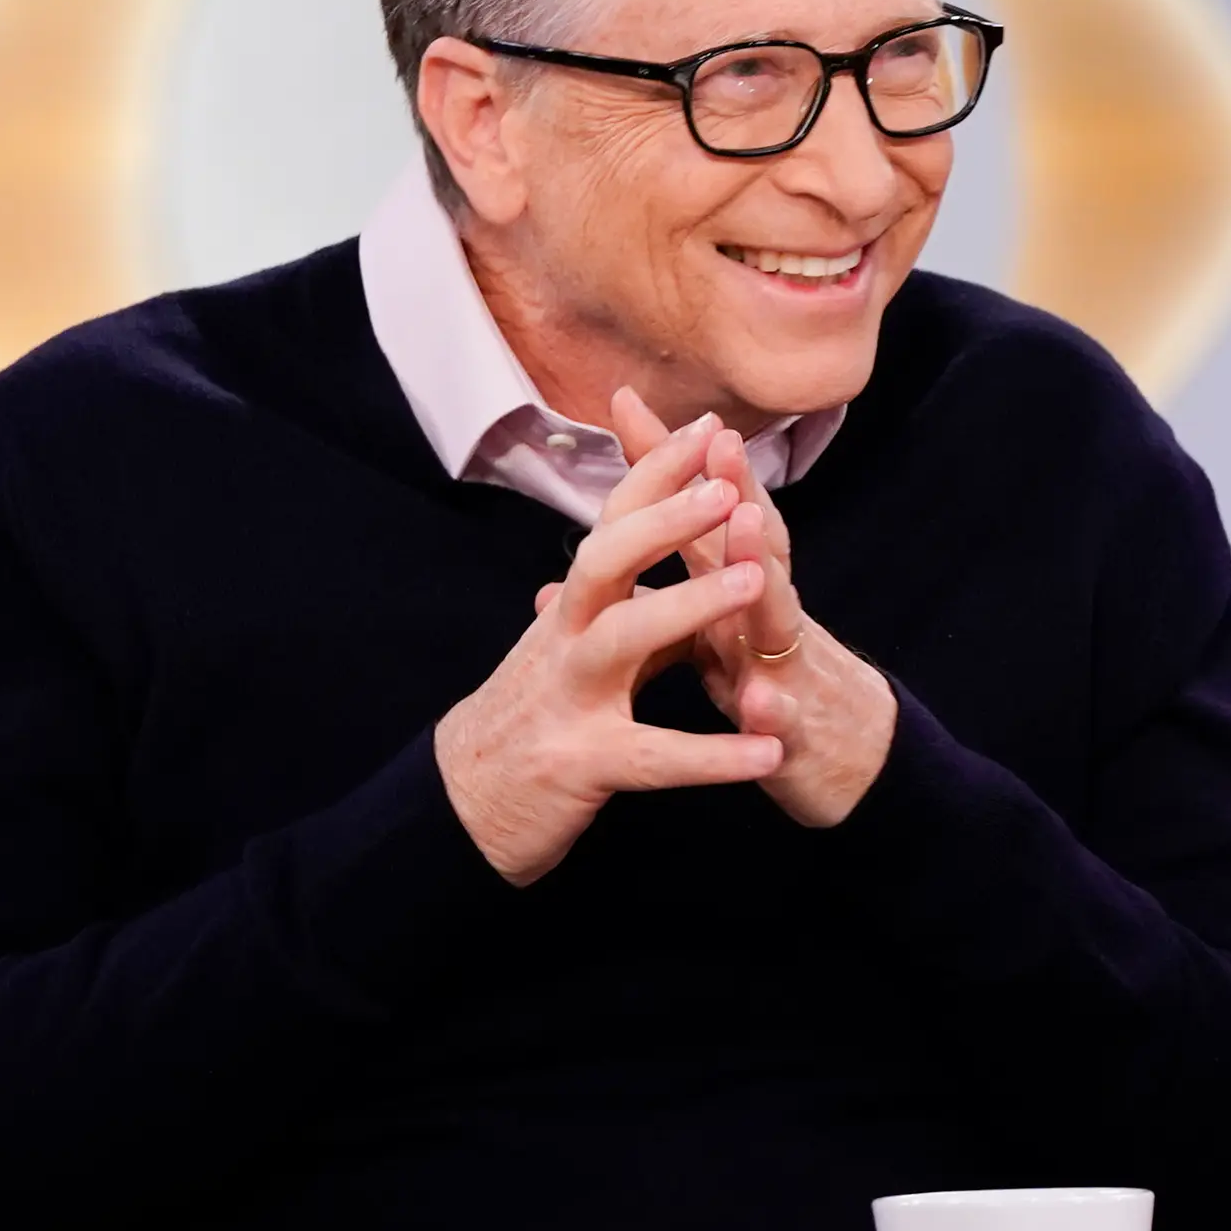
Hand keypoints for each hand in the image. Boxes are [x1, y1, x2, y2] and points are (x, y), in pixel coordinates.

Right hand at [435, 425, 785, 884]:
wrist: (463, 803)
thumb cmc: (535, 713)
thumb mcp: (576, 644)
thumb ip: (624, 596)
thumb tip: (653, 530)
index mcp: (574, 606)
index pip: (614, 523)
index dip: (657, 473)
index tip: (709, 426)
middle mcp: (565, 638)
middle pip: (605, 561)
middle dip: (664, 519)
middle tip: (726, 487)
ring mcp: (571, 699)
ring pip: (624, 638)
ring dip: (690, 606)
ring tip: (756, 583)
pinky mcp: (583, 764)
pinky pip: (653, 757)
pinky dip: (712, 756)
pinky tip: (766, 756)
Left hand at [607, 388, 896, 829]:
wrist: (858, 769)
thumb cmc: (777, 695)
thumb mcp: (714, 646)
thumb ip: (662, 603)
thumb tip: (561, 583)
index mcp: (737, 596)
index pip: (704, 517)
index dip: (670, 463)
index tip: (625, 401)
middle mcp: (767, 618)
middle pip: (754, 546)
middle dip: (737, 491)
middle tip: (717, 438)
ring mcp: (790, 670)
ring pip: (777, 619)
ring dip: (764, 575)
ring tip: (747, 532)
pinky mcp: (801, 735)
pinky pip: (787, 723)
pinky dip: (775, 711)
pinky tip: (761, 704)